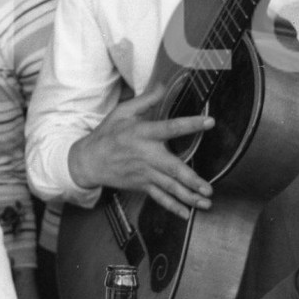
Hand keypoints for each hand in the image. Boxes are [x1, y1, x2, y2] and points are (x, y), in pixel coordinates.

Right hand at [67, 85, 212, 219]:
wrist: (88, 160)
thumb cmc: (107, 134)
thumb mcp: (122, 112)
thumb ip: (146, 100)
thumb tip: (164, 85)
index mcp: (142, 133)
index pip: (170, 127)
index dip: (190, 124)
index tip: (209, 121)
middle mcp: (146, 155)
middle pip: (172, 167)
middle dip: (191, 179)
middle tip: (208, 187)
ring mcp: (144, 173)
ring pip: (169, 186)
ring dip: (188, 196)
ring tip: (205, 202)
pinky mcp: (141, 185)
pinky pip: (159, 198)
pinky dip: (173, 207)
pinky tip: (186, 213)